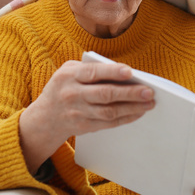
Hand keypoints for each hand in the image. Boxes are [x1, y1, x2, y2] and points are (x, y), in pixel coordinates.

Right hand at [19, 60, 154, 171]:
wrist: (45, 117)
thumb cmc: (64, 86)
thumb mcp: (69, 71)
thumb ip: (91, 68)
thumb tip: (122, 72)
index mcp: (69, 76)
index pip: (93, 73)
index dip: (112, 72)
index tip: (131, 72)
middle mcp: (72, 95)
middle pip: (105, 94)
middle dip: (129, 93)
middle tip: (149, 92)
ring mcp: (78, 113)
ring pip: (109, 111)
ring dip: (132, 108)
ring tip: (149, 103)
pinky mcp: (84, 126)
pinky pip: (109, 123)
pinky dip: (125, 118)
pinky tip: (138, 112)